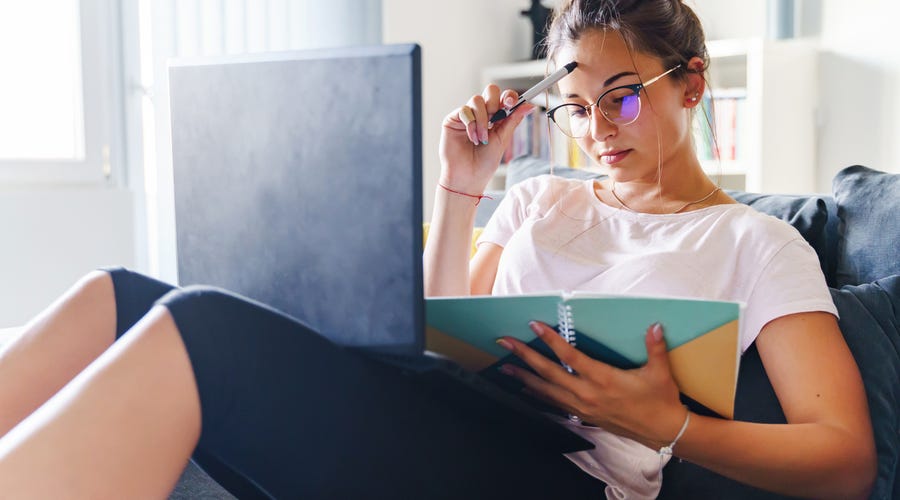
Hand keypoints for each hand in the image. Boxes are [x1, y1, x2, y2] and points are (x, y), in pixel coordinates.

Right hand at [438, 85, 534, 194]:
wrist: (468, 178)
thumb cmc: (484, 164)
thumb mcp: (502, 140)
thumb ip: (513, 121)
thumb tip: (529, 106)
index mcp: (496, 118)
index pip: (503, 98)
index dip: (508, 96)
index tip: (511, 102)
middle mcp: (482, 114)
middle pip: (490, 91)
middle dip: (494, 103)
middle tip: (495, 119)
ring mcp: (467, 116)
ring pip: (477, 100)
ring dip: (482, 120)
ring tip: (481, 139)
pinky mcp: (453, 119)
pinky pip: (464, 110)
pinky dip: (471, 124)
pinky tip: (472, 138)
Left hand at [496, 321, 687, 448]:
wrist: (664, 431)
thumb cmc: (660, 401)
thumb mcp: (660, 372)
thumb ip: (655, 347)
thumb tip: (653, 326)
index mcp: (603, 379)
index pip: (570, 356)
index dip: (550, 340)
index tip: (535, 326)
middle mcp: (588, 393)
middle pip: (549, 372)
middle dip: (525, 356)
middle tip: (506, 343)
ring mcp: (584, 407)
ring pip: (546, 390)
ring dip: (524, 378)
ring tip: (505, 367)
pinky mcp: (585, 416)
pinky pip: (555, 404)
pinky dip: (538, 395)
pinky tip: (525, 390)